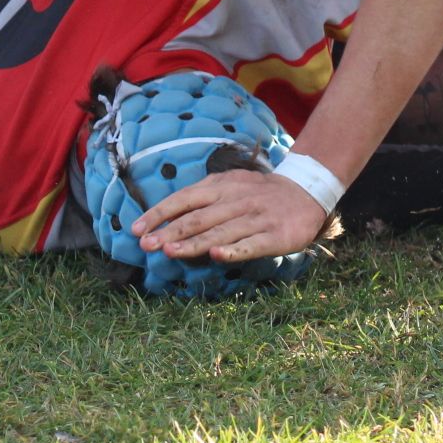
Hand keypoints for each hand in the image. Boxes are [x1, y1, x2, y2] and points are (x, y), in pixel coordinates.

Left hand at [132, 169, 329, 262]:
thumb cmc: (259, 194)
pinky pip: (251, 244)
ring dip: (194, 243)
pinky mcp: (275, 235)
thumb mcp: (229, 185)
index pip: (183, 199)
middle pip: (197, 217)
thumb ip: (201, 199)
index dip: (159, 214)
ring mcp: (256, 217)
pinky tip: (216, 257)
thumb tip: (165, 218)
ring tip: (170, 252)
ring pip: (220, 231)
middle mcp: (236, 200)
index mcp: (221, 186)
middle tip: (146, 245)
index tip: (136, 230)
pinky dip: (233, 250)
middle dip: (169, 231)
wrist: (307, 191)